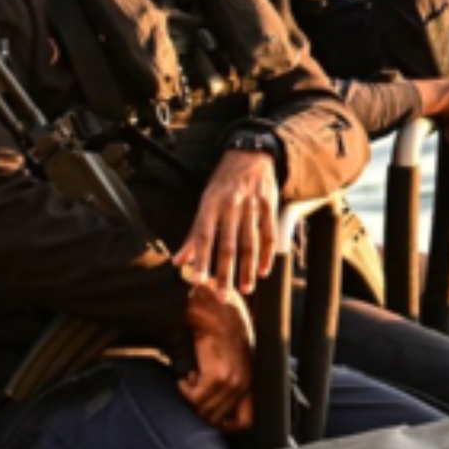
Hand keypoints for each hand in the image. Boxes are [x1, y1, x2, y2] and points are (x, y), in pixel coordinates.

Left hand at [172, 148, 279, 294]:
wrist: (251, 153)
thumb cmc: (224, 182)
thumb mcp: (205, 201)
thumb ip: (194, 234)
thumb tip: (178, 261)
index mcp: (210, 204)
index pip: (204, 236)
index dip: (201, 259)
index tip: (199, 280)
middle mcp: (230, 205)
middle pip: (227, 245)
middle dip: (225, 273)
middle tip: (223, 295)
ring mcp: (251, 205)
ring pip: (249, 243)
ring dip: (247, 269)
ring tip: (245, 289)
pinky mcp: (269, 205)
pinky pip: (268, 234)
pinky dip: (266, 254)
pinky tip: (263, 270)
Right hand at [179, 280, 254, 431]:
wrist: (213, 315)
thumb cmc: (218, 335)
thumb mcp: (230, 363)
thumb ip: (227, 385)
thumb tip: (212, 409)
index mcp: (250, 383)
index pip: (245, 422)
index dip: (226, 426)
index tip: (210, 417)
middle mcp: (244, 385)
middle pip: (219, 419)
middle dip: (201, 410)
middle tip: (194, 392)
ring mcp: (232, 382)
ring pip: (205, 410)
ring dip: (192, 398)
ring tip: (190, 381)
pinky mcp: (217, 376)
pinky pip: (196, 398)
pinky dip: (185, 391)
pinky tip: (186, 378)